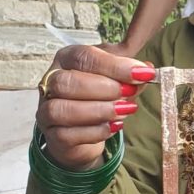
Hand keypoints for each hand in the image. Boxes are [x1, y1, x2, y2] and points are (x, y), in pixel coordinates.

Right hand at [36, 44, 155, 170]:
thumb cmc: (97, 99)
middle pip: (67, 81)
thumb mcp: (115, 81)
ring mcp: (47, 111)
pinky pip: (68, 134)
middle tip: (129, 93)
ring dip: (100, 110)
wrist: (81, 135)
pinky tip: (114, 127)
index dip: (114, 65)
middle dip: (104, 88)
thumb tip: (147, 70)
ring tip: (125, 110)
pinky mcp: (53, 136)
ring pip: (62, 109)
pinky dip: (96, 131)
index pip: (83, 57)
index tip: (142, 73)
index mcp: (66, 60)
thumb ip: (129, 75)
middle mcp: (51, 83)